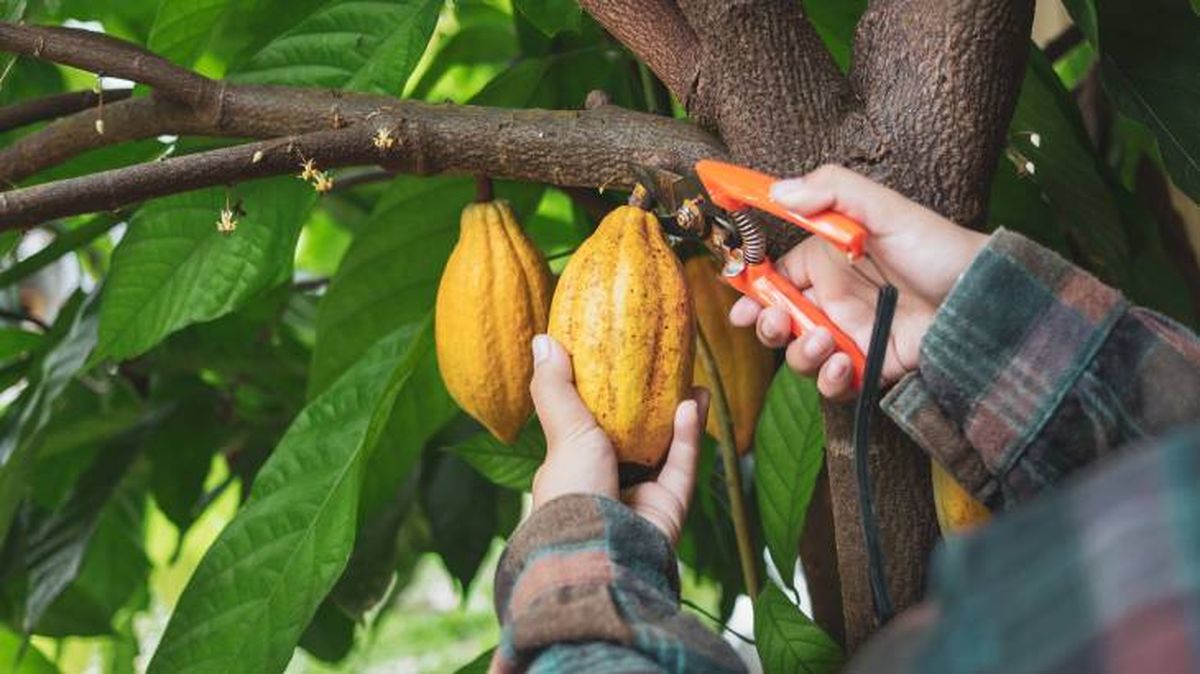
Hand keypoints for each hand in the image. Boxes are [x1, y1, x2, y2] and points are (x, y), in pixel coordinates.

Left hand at [528, 334, 708, 545]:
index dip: (605, 399)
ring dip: (680, 417)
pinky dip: (689, 436)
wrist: (600, 547)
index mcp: (574, 468)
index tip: (620, 364)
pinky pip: (682, 466)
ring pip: (666, 450)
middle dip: (652, 406)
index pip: (589, 430)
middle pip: (635, 438)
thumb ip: (554, 386)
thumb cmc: (572, 488)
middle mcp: (607, 482)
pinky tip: (693, 402)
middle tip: (666, 370)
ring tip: (692, 382)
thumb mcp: (561, 429)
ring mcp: (639, 496)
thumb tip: (543, 339)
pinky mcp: (669, 506)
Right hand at [730, 165, 988, 399]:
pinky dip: (829, 381)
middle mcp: (834, 300)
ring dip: (800, 353)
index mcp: (828, 262)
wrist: (984, 296)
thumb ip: (832, 191)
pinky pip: (834, 384)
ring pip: (800, 355)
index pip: (775, 278)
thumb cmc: (938, 247)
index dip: (752, 292)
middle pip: (778, 321)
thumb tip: (778, 191)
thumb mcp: (885, 208)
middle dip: (767, 326)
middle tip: (776, 323)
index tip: (739, 304)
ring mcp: (850, 335)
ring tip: (824, 340)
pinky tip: (843, 365)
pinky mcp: (870, 367)